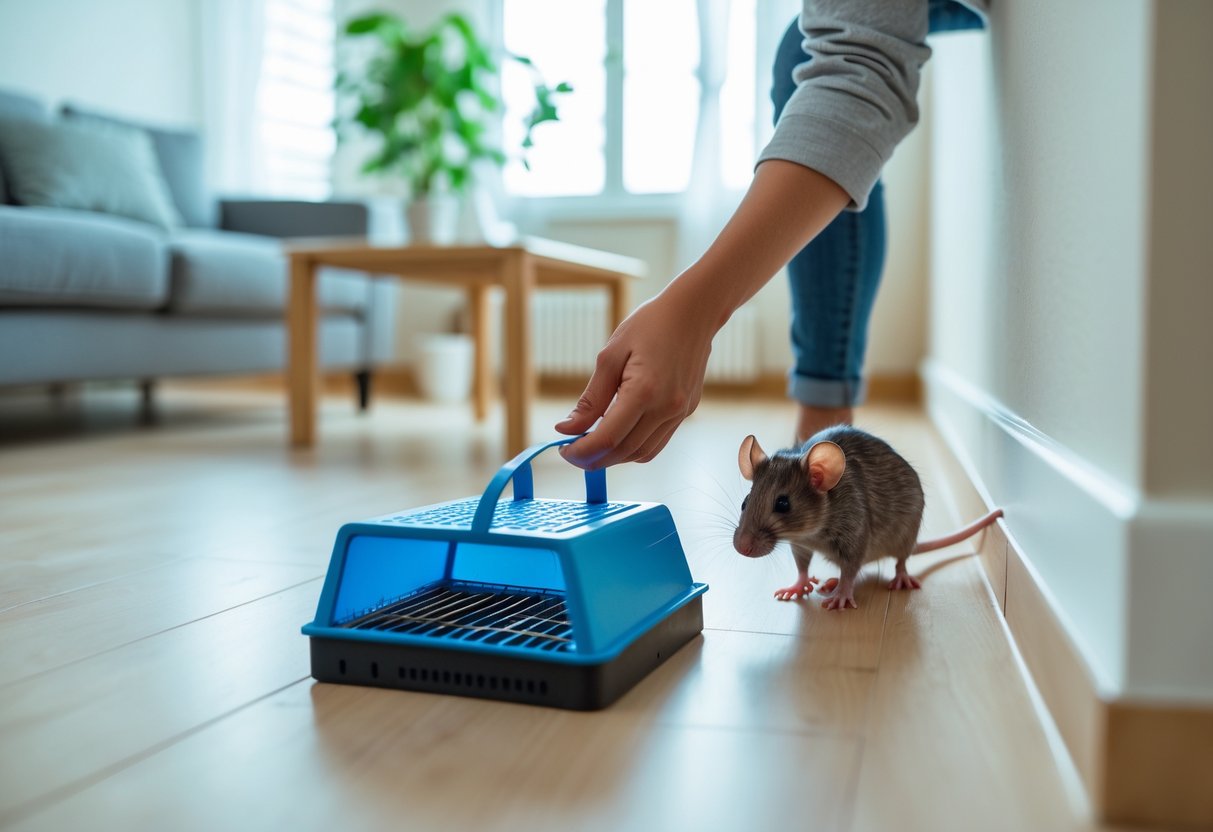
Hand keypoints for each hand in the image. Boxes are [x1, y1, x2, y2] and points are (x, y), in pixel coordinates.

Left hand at [554, 288, 715, 468]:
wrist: (694, 313)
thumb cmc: (650, 325)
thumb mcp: (610, 356)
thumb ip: (590, 399)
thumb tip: (566, 429)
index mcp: (644, 391)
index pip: (607, 439)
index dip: (581, 451)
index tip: (564, 449)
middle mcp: (666, 408)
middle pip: (623, 452)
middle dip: (594, 459)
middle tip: (573, 451)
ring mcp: (679, 413)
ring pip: (641, 454)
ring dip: (614, 457)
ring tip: (593, 444)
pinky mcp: (686, 412)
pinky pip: (656, 443)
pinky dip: (634, 448)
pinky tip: (619, 435)